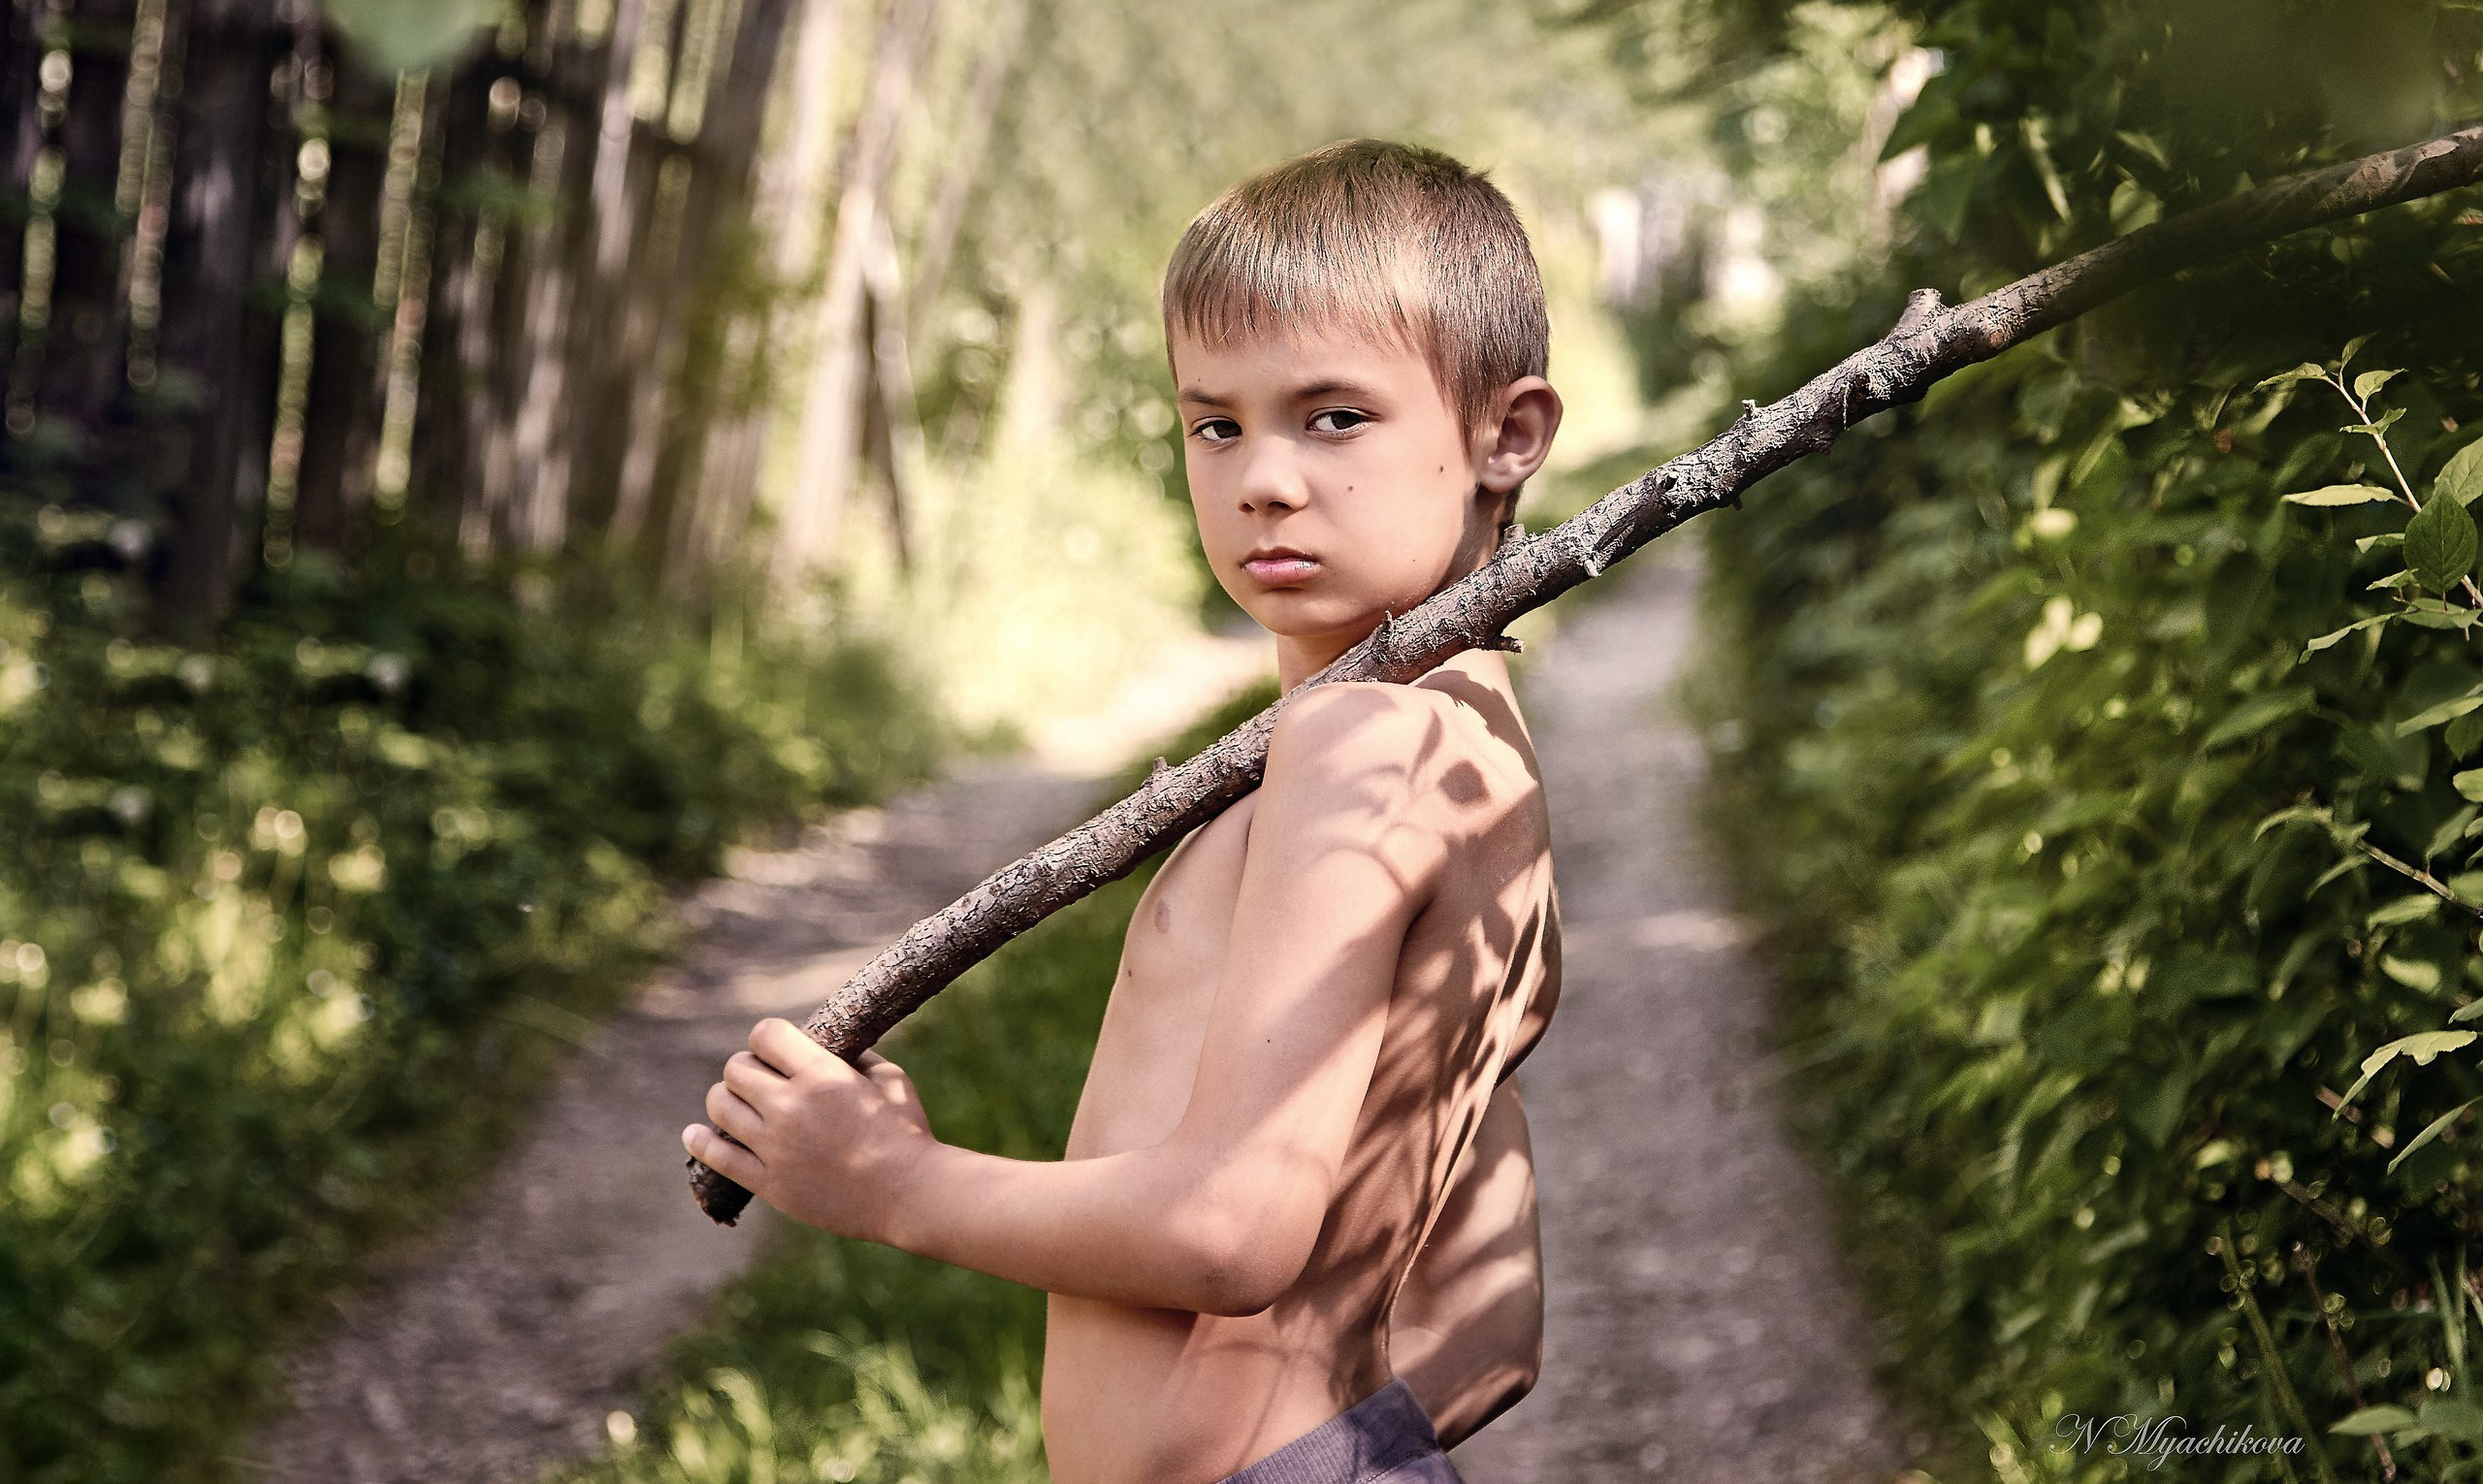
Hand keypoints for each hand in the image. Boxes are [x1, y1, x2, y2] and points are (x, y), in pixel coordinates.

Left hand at [681, 1018, 933, 1241]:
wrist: (910, 1195)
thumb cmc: (907, 1134)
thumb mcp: (890, 1079)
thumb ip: (855, 1057)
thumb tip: (827, 1048)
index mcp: (821, 1076)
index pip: (765, 1035)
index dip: (768, 1038)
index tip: (776, 1049)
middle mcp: (790, 1107)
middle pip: (736, 1069)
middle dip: (748, 1068)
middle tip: (761, 1079)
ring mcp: (775, 1148)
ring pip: (720, 1106)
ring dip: (726, 1099)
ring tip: (739, 1105)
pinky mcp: (770, 1183)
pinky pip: (717, 1156)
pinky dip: (701, 1142)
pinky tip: (695, 1135)